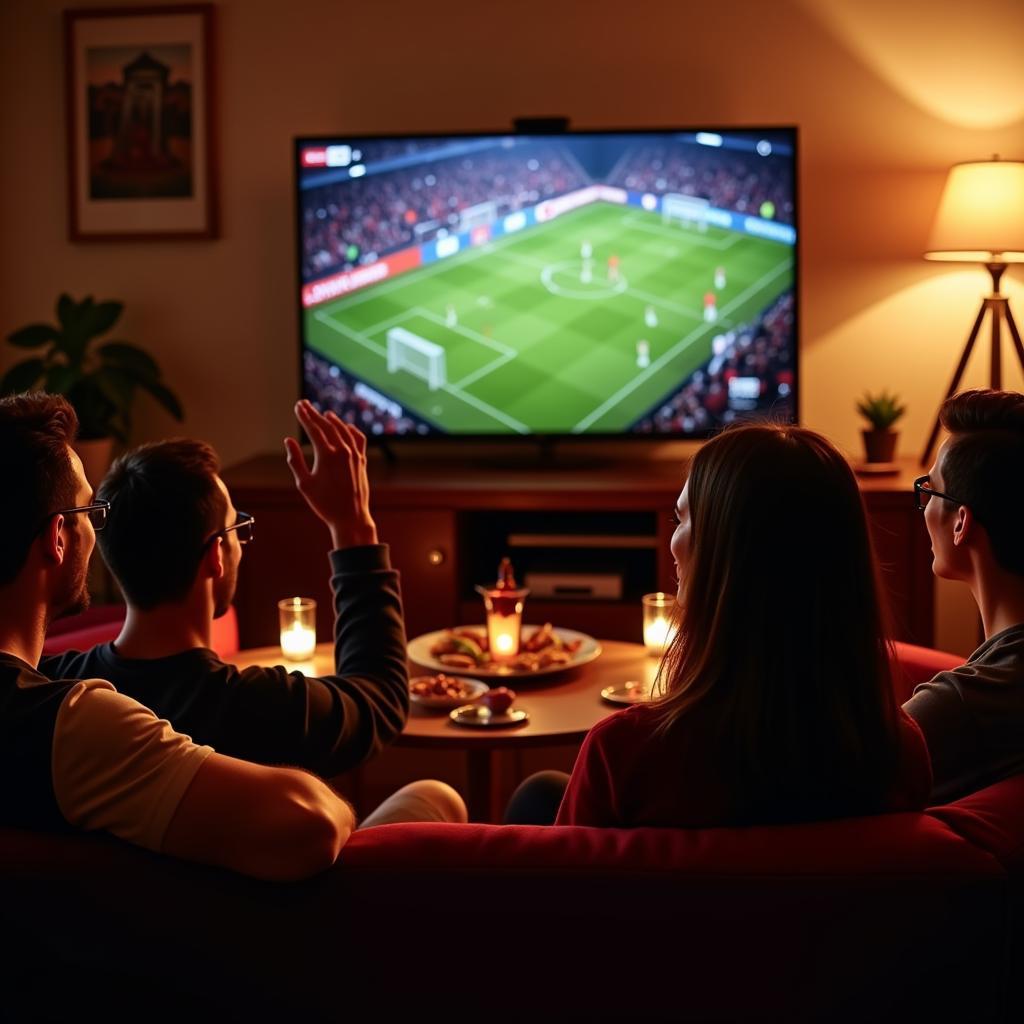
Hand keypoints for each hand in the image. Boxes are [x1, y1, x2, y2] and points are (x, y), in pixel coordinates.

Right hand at [284, 400, 377, 549]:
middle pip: (327, 426)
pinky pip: (358, 439)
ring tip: (324, 413)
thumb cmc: (324, 503)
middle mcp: (343, 451)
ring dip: (333, 420)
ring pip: (343, 430)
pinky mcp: (362, 461)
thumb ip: (295, 460)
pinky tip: (346, 427)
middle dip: (314, 414)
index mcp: (326, 456)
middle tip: (305, 405)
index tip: (298, 406)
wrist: (351, 517)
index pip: (314, 429)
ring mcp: (355, 455)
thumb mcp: (304, 484)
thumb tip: (288, 441)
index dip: (304, 416)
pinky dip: (351, 430)